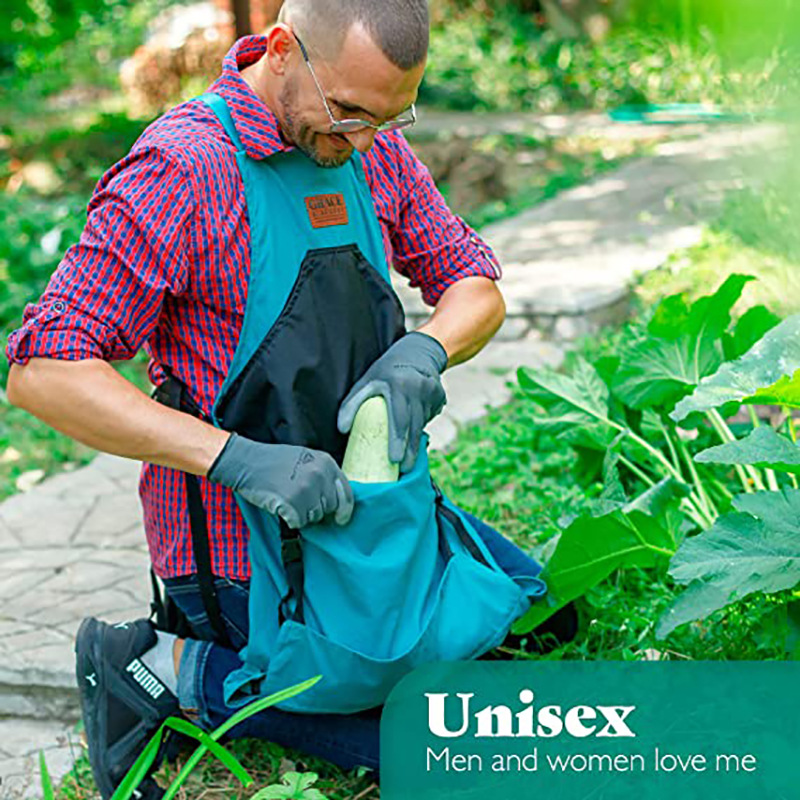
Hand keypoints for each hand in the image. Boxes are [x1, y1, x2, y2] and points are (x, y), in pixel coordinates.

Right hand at [207, 434, 353, 528]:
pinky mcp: (293, 503)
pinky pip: (299, 522)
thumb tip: (336, 500)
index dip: (345, 509)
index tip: (341, 519)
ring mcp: (307, 489)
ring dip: (302, 514)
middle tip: (298, 500)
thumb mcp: (306, 459)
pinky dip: (290, 519)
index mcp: (326, 463)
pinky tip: (280, 505)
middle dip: (316, 509)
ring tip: (287, 498)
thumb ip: (323, 475)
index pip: (346, 493)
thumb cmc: (274, 461)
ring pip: (314, 516)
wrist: (248, 462)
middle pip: (330, 507)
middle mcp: (320, 475)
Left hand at [337, 332, 447, 472]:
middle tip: (404, 469)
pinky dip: (422, 426)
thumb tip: (341, 430)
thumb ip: (352, 404)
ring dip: (416, 442)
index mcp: (398, 384)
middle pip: (414, 426)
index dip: (397, 441)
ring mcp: (432, 392)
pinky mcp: (440, 396)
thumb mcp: (367, 381)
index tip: (394, 460)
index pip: (399, 418)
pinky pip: (430, 417)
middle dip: (409, 451)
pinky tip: (414, 430)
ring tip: (408, 460)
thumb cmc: (386, 370)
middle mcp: (418, 388)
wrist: (417, 352)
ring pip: (423, 424)